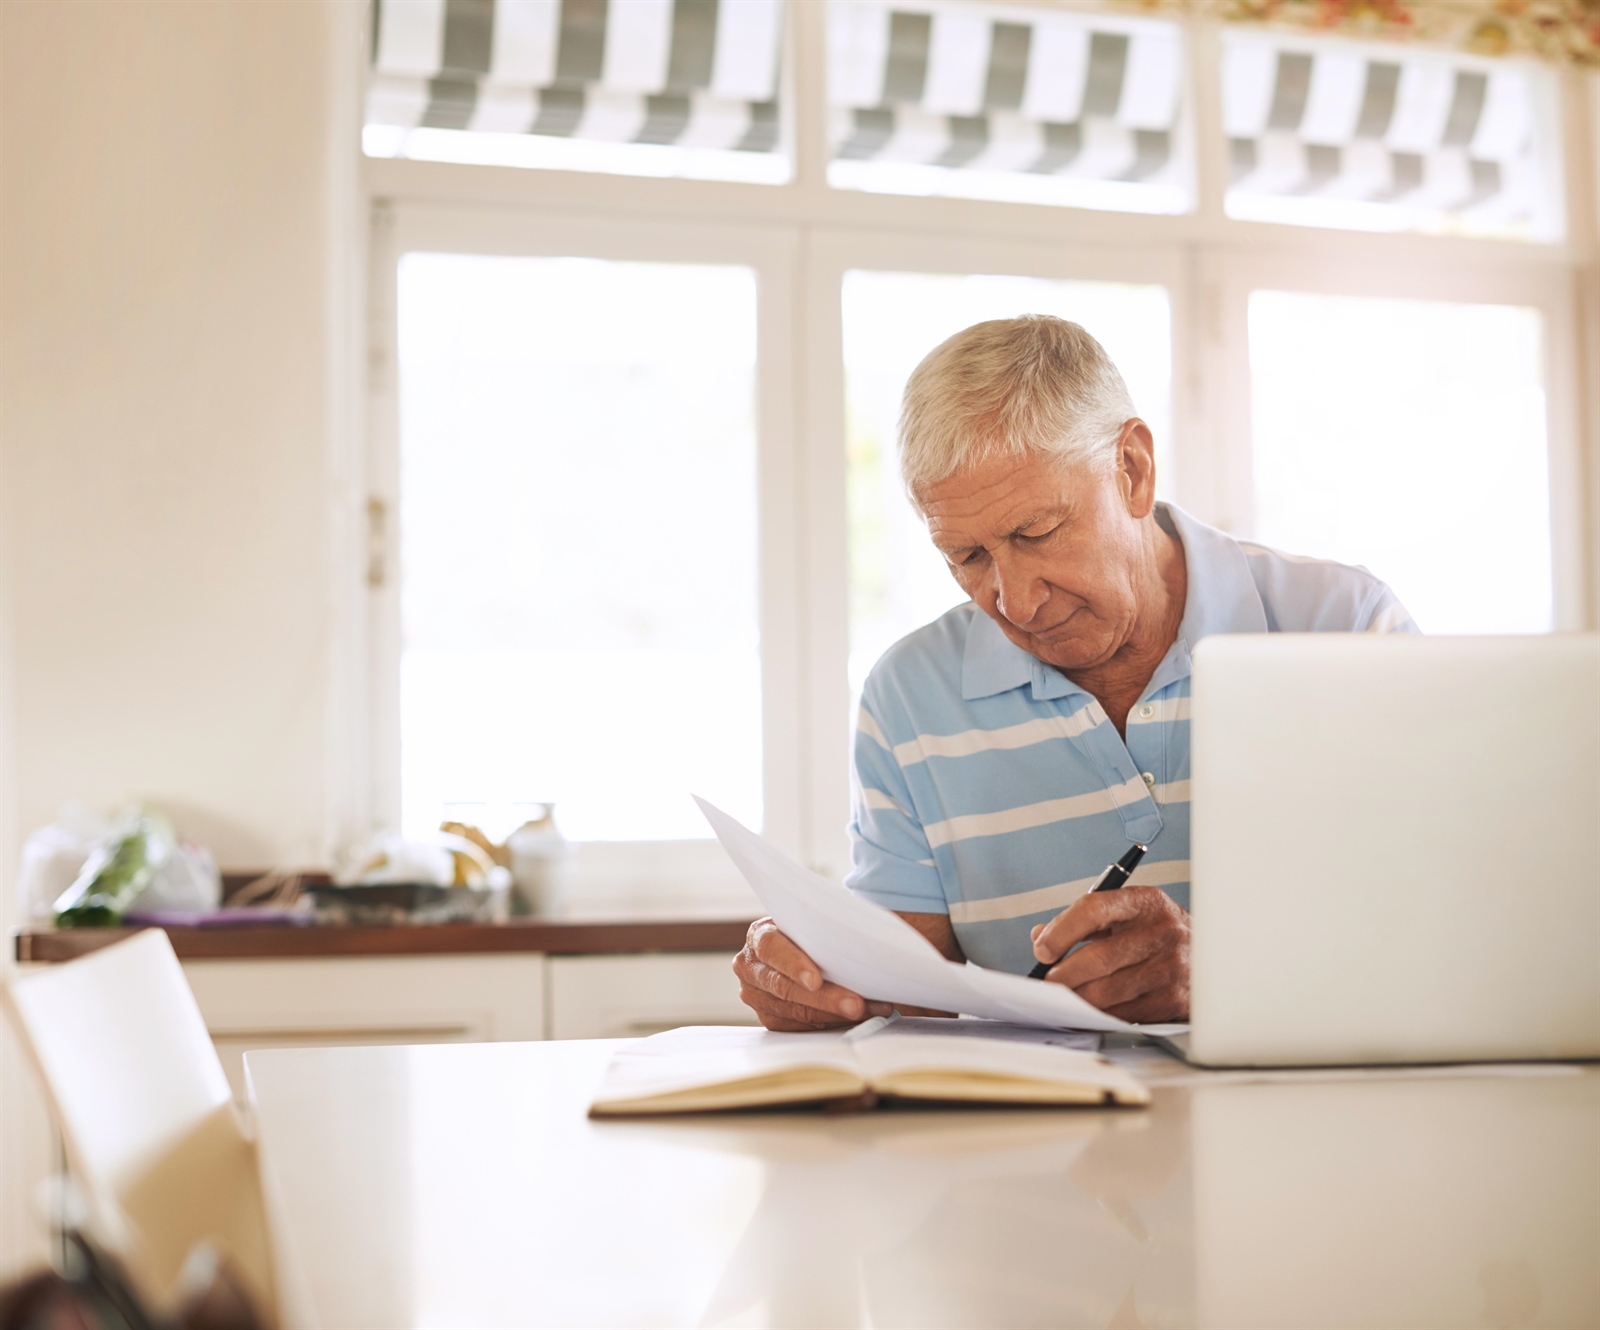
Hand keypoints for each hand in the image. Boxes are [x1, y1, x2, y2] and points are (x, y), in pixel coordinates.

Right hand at [734, 917, 894, 1030]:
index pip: (772, 949)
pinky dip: (831, 1023)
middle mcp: (751, 968)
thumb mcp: (808, 921)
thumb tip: (866, 940)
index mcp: (759, 937)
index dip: (793, 965)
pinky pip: (800, 1026)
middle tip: (856, 1005)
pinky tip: (857, 1019)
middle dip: (825, 999)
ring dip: (836, 1014)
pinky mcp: (770, 1018)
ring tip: (870, 1010)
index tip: (815, 980)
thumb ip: (822, 929)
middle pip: (785, 988)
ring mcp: (756, 996)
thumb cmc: (807, 930)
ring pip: (795, 1012)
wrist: (793, 946)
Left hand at [1029, 887, 1189, 1021]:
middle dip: (1063, 974)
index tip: (1043, 948)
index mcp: (1146, 902)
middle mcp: (1163, 932)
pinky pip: (1122, 1013)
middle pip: (1098, 957)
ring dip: (1076, 998)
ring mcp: (1171, 968)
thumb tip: (1041, 938)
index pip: (1095, 908)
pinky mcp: (1174, 1000)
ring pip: (1106, 991)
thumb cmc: (1158, 934)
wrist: (1215, 956)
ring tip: (1063, 996)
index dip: (1062, 930)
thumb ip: (1082, 922)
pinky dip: (1098, 1014)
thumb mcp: (1127, 915)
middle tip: (1048, 981)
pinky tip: (1088, 1009)